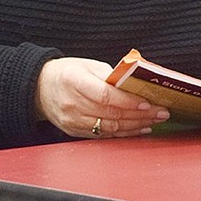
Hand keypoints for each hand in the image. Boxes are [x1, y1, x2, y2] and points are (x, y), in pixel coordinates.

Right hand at [35, 57, 169, 138]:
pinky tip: (139, 128)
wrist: (39, 88)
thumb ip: (110, 74)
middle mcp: (72, 104)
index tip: (147, 102)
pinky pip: (103, 135)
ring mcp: (72, 121)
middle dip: (139, 114)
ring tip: (155, 120)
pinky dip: (123, 133)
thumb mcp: (87, 64)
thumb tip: (135, 82)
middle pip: (110, 113)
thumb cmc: (67, 72)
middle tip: (161, 112)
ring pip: (109, 127)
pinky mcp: (75, 131)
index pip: (105, 95)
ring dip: (135, 125)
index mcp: (74, 81)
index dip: (128, 101)